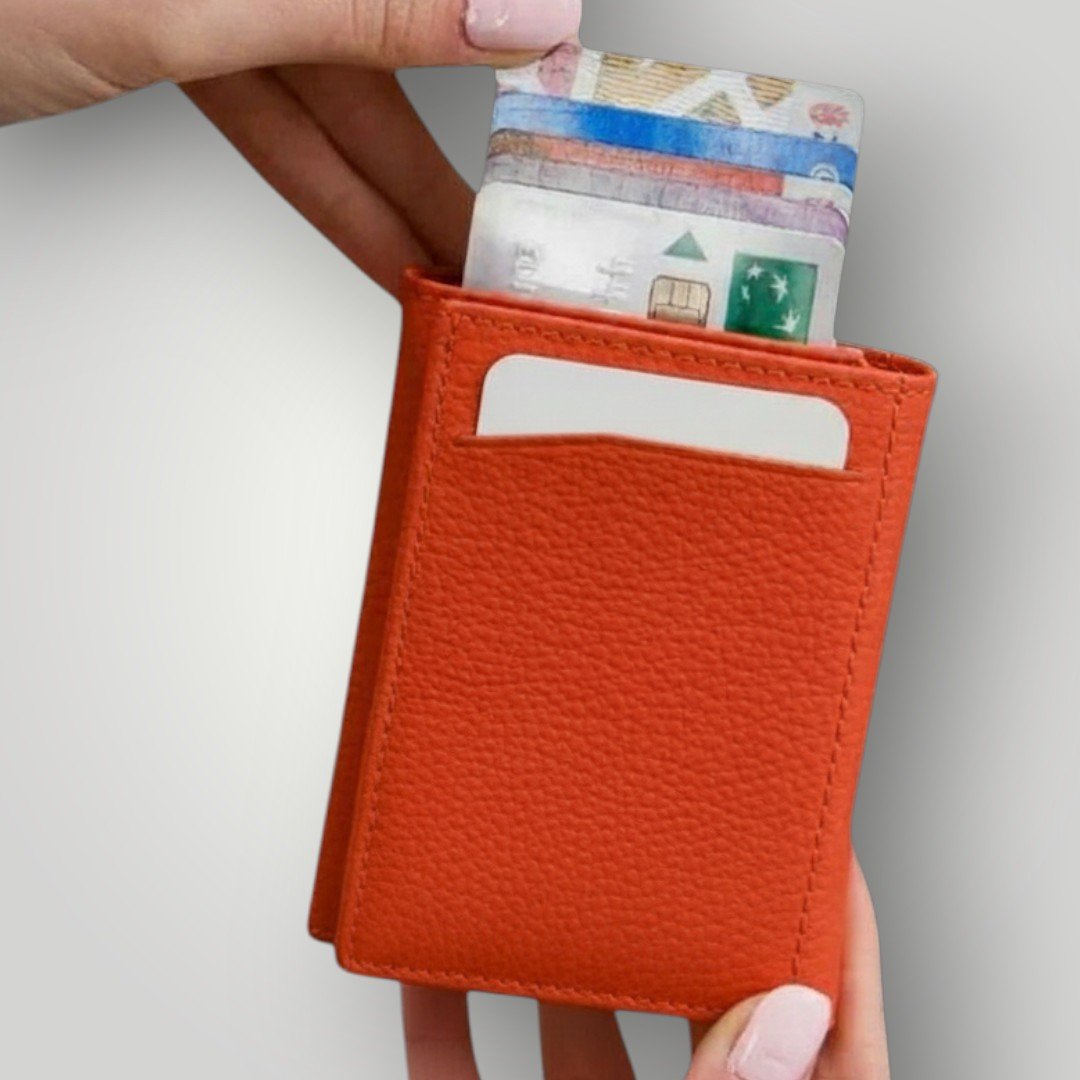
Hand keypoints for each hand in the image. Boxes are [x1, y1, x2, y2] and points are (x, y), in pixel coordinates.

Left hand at [0, 0, 580, 293]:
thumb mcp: (193, 4)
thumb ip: (363, 10)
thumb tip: (512, 10)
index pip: (424, 2)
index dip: (496, 47)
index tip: (562, 113)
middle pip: (382, 67)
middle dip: (444, 165)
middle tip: (508, 239)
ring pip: (333, 109)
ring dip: (389, 196)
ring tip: (451, 268)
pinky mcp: (177, 35)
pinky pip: (276, 126)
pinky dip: (324, 185)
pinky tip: (374, 233)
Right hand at [402, 856, 887, 1078]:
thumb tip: (786, 1016)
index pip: (830, 1028)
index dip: (830, 928)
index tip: (811, 835)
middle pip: (682, 999)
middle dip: (656, 909)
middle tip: (636, 818)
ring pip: (569, 1026)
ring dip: (537, 950)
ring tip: (523, 863)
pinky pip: (461, 1074)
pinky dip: (440, 1018)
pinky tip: (421, 966)